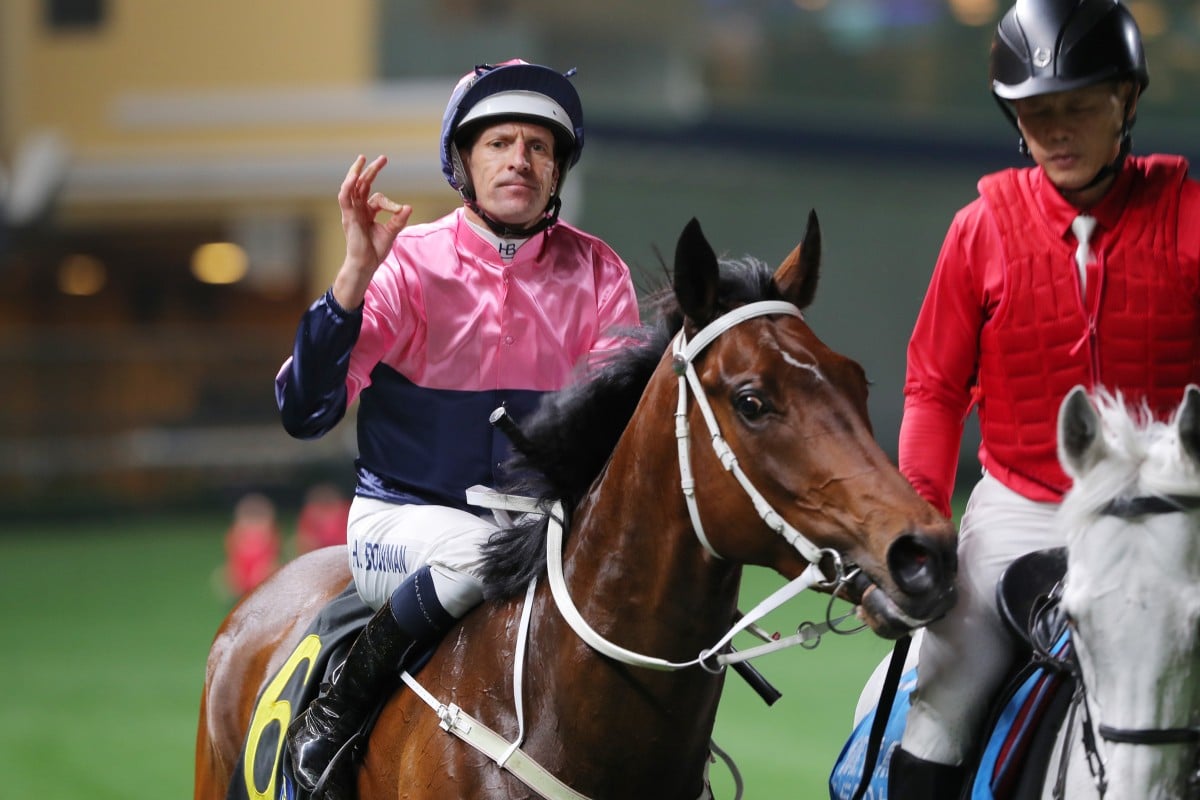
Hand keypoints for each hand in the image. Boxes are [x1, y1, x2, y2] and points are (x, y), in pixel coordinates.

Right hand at [331, 155, 412, 309]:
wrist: (365, 265)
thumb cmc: (375, 251)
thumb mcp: (391, 232)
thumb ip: (398, 219)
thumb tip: (409, 206)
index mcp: (366, 212)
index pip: (378, 198)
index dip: (391, 204)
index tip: (400, 211)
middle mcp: (357, 209)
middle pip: (362, 185)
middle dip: (372, 170)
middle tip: (382, 158)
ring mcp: (351, 212)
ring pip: (351, 187)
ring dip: (356, 172)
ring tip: (363, 159)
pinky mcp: (348, 217)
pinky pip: (345, 198)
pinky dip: (348, 186)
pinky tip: (354, 176)